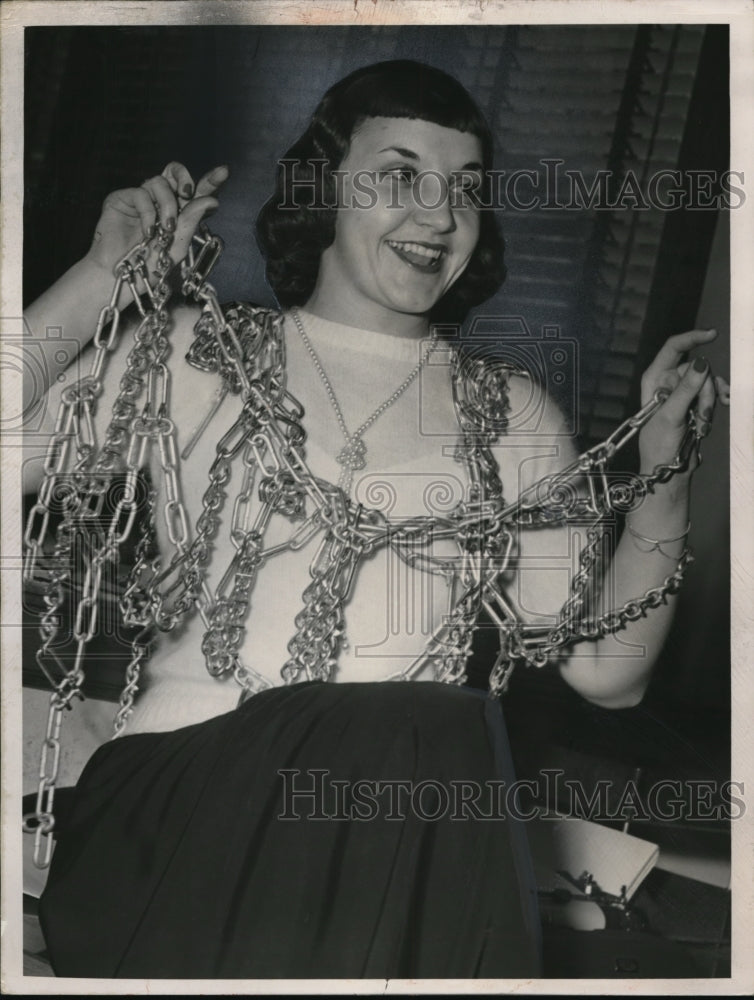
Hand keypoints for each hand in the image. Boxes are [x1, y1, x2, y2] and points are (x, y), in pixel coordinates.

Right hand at [86, 161, 228, 275]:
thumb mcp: (178, 246)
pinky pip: (141, 193)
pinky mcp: (123, 199)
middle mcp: (161, 204)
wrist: (120, 277)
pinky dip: (148, 212)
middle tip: (187, 194)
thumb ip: (192, 222)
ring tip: (166, 227)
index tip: (223, 172)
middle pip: (175, 174)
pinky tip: (148, 231)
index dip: (210, 181)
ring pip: (160, 182)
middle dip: (184, 178)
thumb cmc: (148, 268)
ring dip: (167, 204)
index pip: (197, 193)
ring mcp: (142, 200)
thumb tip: (211, 200)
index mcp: (180, 215)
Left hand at [638, 328, 729, 473]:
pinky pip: (712, 394)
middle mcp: (666, 382)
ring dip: (709, 402)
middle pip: (697, 369)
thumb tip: (701, 363)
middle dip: (705, 390)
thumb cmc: (659, 445)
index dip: (692, 338)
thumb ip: (687, 389)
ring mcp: (681, 393)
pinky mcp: (694, 404)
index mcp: (654, 379)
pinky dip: (716, 404)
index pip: (673, 348)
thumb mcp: (672, 415)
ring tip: (702, 423)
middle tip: (702, 413)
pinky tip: (718, 413)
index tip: (711, 335)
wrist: (667, 470)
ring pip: (707, 383)